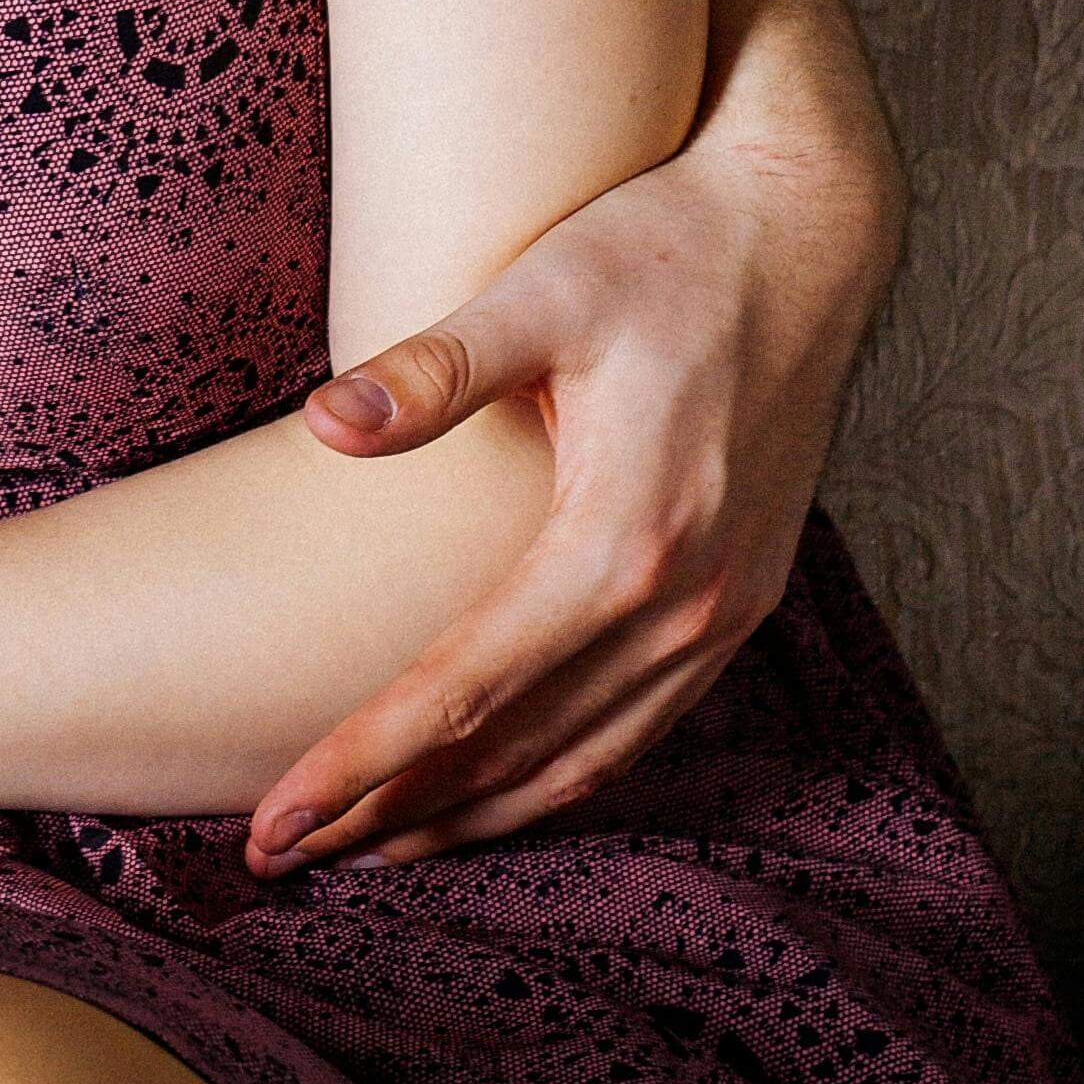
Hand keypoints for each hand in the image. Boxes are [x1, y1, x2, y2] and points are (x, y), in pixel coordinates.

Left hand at [248, 113, 891, 870]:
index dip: (359, 763)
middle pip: (513, 750)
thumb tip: (322, 420)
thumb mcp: (543, 289)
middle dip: (392, 813)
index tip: (273, 819)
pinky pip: (642, 727)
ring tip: (370, 851)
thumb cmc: (662, 243)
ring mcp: (725, 612)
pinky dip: (562, 775)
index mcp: (622, 540)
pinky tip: (500, 790)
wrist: (811, 227)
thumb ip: (435, 367)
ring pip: (584, 758)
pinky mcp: (744, 599)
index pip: (461, 691)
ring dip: (476, 815)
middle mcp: (682, 603)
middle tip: (281, 856)